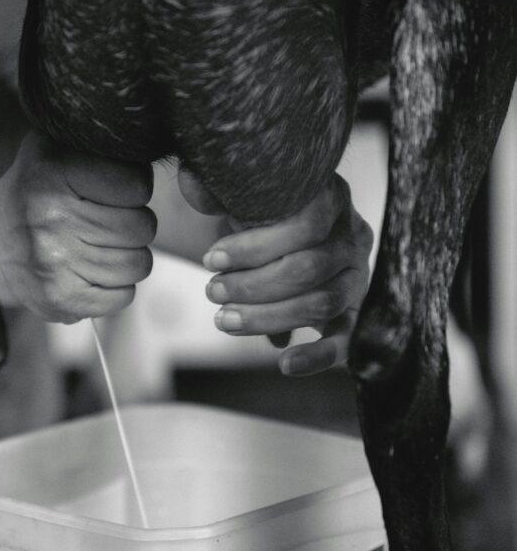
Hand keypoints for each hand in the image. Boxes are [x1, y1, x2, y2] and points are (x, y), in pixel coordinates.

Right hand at [0, 132, 155, 321]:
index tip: (119, 190)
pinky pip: (125, 296)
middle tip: (111, 222)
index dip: (136, 188)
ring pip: (138, 263)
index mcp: (53, 173)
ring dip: (129, 256)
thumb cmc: (36, 192)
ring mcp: (57, 264)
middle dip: (134, 224)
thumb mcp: (54, 149)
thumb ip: (97, 144)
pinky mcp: (62, 300)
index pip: (136, 184)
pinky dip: (117, 286)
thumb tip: (144, 154)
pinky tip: (95, 272)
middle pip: (141, 227)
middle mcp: (53, 219)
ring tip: (102, 247)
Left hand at [193, 174, 372, 374]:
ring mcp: (357, 278)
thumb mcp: (245, 200)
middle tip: (211, 291)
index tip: (211, 259)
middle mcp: (353, 238)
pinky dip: (317, 356)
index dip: (255, 246)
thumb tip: (192, 186)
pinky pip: (346, 341)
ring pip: (321, 304)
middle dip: (253, 285)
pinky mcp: (354, 314)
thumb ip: (220, 191)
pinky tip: (285, 365)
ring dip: (268, 317)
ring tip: (224, 320)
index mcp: (332, 200)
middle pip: (309, 268)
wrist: (282, 240)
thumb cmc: (263, 217)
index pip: (305, 223)